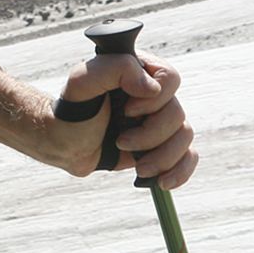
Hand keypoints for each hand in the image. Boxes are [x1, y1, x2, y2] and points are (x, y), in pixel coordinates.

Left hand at [39, 53, 196, 188]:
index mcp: (139, 70)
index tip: (126, 111)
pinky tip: (162, 182)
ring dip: (162, 157)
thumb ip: (115, 69)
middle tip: (121, 142)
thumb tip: (152, 88)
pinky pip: (188, 155)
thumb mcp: (82, 82)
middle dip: (150, 136)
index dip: (153, 101)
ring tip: (138, 168)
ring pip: (185, 136)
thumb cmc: (72, 109)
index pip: (170, 78)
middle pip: (177, 113)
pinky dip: (180, 171)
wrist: (65, 144)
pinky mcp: (162, 144)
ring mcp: (160, 119)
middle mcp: (154, 93)